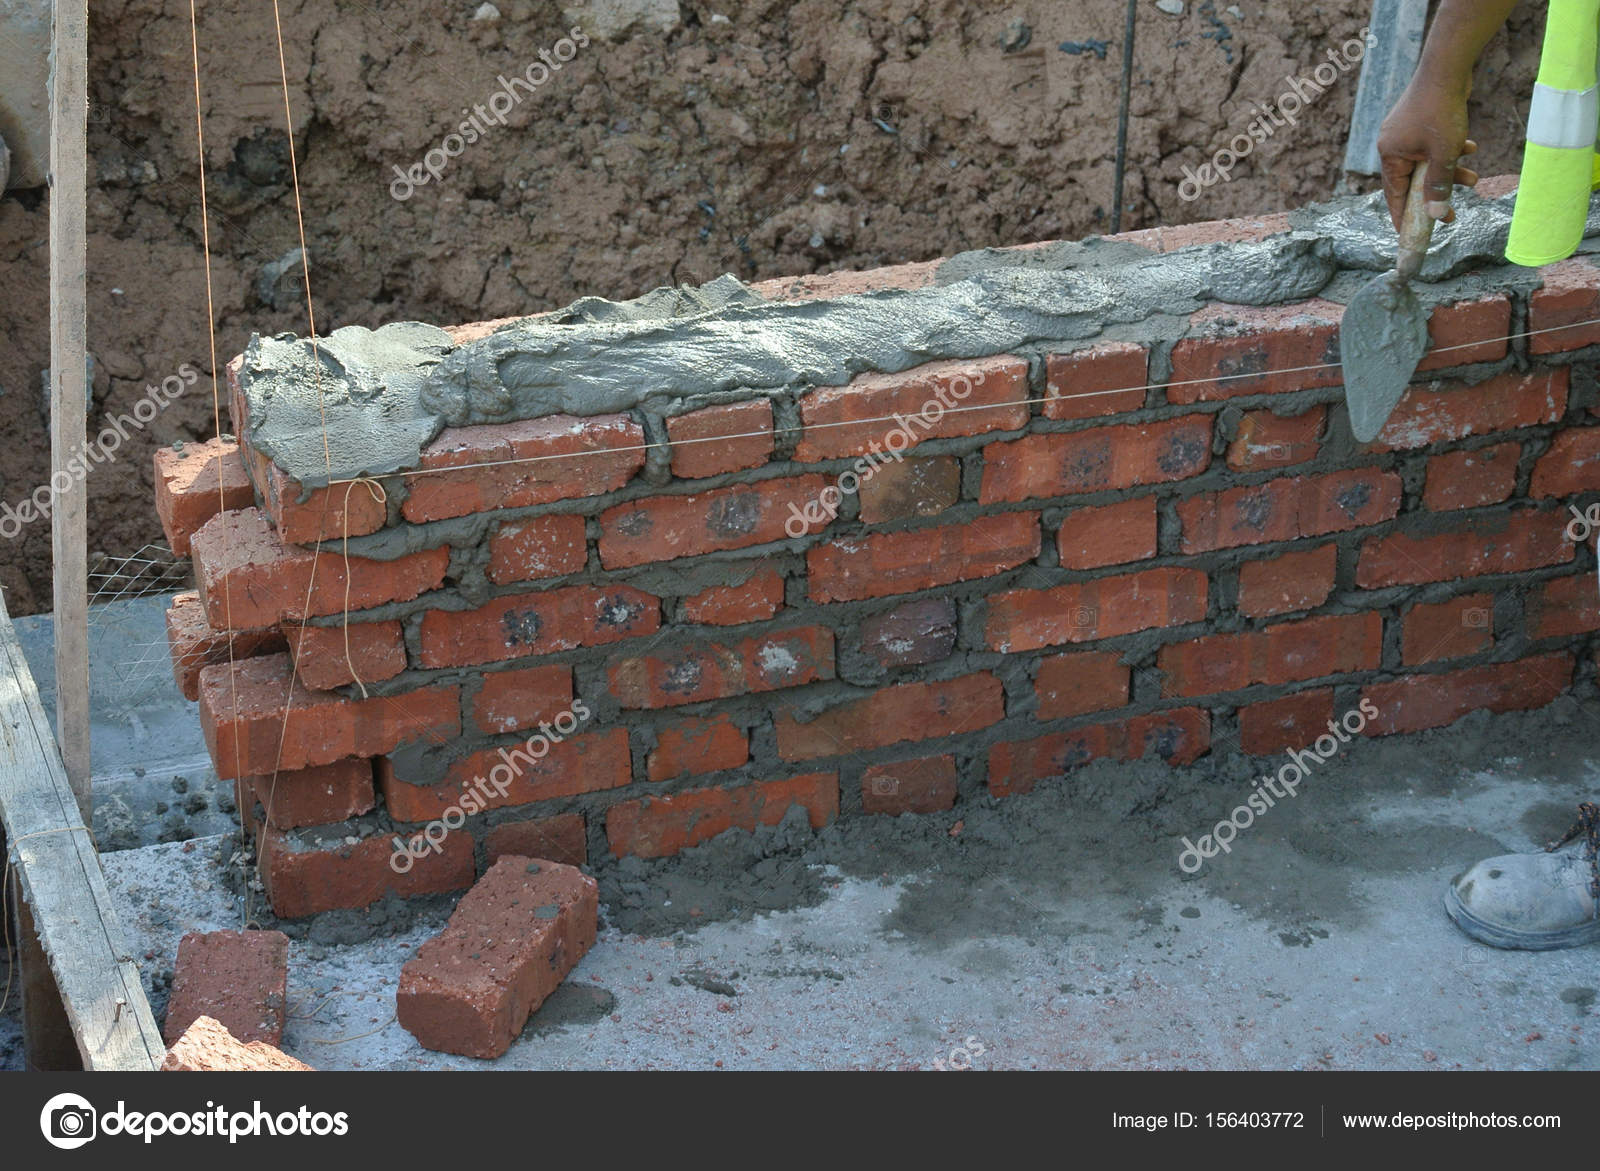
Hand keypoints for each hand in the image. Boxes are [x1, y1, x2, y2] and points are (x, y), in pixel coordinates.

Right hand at [1377, 80, 1480, 230]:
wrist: (1448, 68)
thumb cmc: (1441, 111)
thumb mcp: (1443, 154)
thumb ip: (1438, 185)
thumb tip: (1437, 215)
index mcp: (1390, 155)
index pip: (1394, 194)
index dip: (1403, 216)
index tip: (1410, 234)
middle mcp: (1392, 145)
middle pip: (1414, 180)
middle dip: (1437, 194)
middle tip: (1453, 213)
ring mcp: (1405, 132)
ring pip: (1428, 163)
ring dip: (1450, 172)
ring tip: (1473, 178)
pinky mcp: (1419, 121)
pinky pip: (1433, 145)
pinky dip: (1450, 151)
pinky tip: (1470, 149)